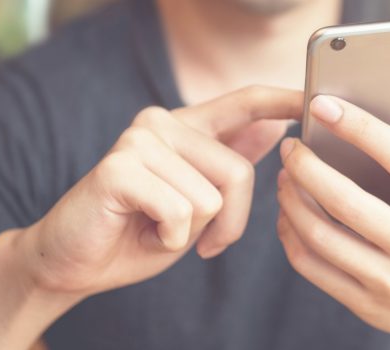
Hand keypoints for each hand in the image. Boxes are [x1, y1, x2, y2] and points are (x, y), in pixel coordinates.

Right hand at [14, 86, 300, 296]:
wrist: (74, 263)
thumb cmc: (139, 234)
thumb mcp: (199, 202)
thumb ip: (230, 164)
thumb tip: (275, 130)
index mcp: (187, 127)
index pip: (246, 102)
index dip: (284, 101)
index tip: (315, 102)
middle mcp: (163, 122)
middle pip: (238, 172)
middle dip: (229, 222)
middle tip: (195, 238)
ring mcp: (139, 140)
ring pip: (211, 197)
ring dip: (193, 233)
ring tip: (158, 229)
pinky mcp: (119, 167)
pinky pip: (180, 212)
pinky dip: (169, 239)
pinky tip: (142, 232)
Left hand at [277, 91, 389, 347]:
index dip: (358, 127)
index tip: (322, 104)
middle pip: (348, 202)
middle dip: (308, 168)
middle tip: (290, 147)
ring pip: (322, 237)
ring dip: (292, 201)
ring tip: (284, 175)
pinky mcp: (365, 304)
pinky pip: (312, 267)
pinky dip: (291, 235)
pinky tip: (288, 213)